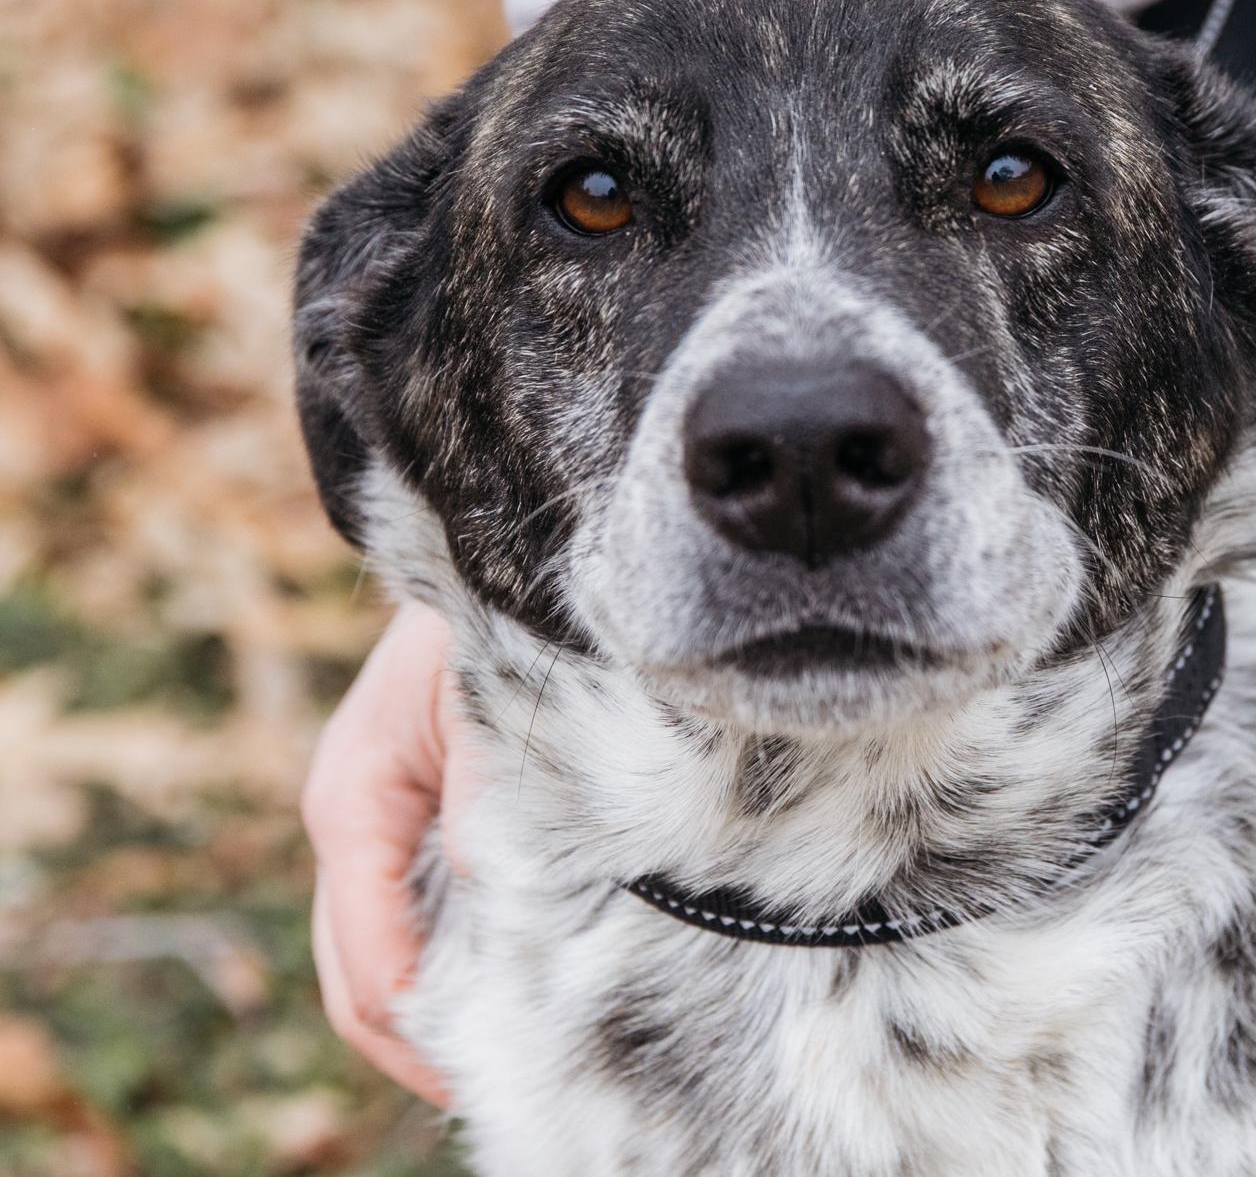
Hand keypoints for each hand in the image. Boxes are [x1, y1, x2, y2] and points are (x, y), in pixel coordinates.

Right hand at [302, 602, 478, 1107]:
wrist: (502, 564)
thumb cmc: (488, 626)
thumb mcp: (483, 703)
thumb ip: (483, 795)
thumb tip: (489, 892)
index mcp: (352, 800)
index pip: (365, 951)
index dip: (416, 1022)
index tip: (478, 1068)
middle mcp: (353, 826)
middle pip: (356, 977)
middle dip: (415, 1041)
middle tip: (492, 1088)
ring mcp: (379, 833)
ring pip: (381, 961)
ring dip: (429, 1017)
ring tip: (503, 1065)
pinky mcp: (416, 829)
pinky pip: (417, 924)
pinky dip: (447, 973)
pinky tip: (504, 999)